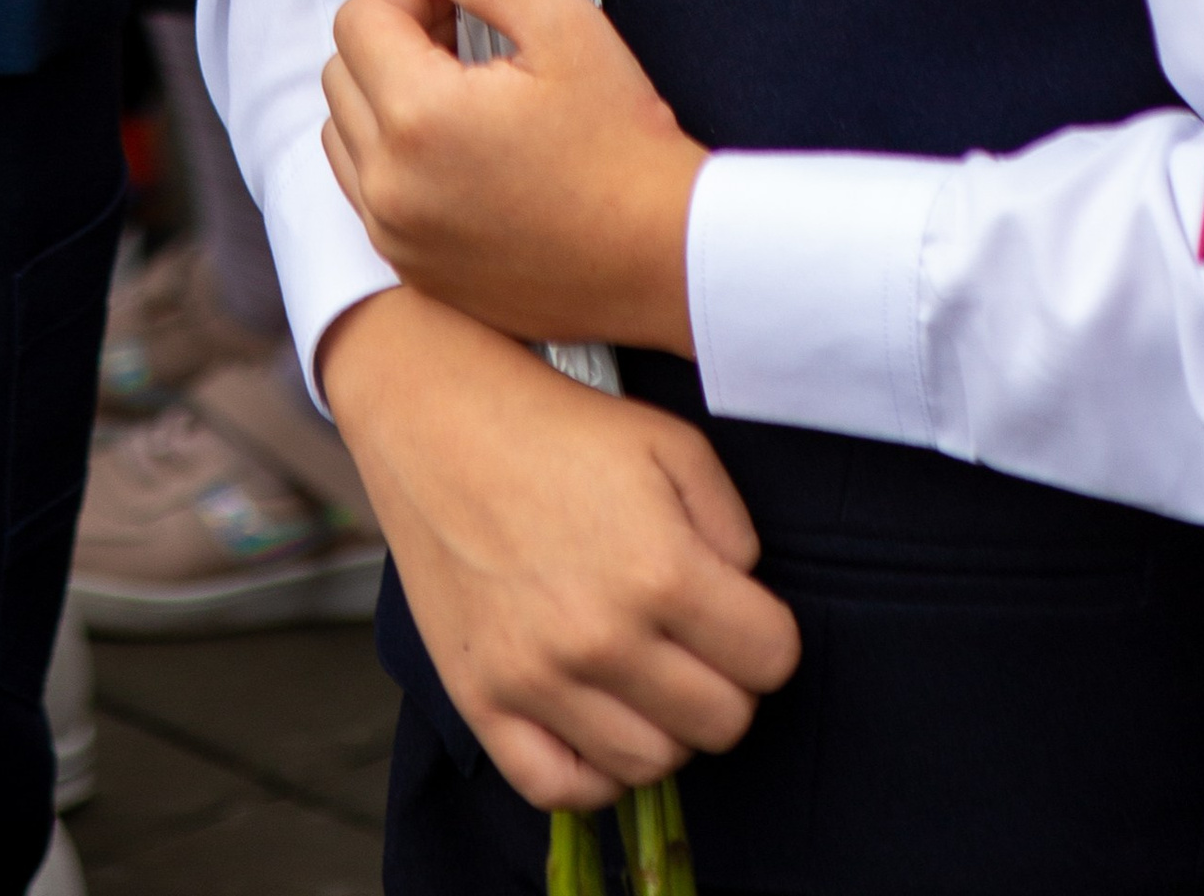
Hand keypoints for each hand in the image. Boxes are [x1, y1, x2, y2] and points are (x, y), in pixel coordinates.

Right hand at [321, 287, 797, 810]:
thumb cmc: (555, 423)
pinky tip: (598, 720)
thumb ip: (734, 527)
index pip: (772, 659)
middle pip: (722, 723)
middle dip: (725, 681)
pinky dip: (594, 772)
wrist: (431, 415)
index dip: (765, 631)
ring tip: (644, 672)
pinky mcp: (480, 698)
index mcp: (661, 569)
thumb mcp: (670, 440)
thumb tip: (743, 598)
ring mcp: (536, 678)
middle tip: (692, 639)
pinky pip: (561, 790)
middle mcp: (601, 638)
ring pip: (653, 765)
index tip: (736, 609)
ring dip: (665, 725)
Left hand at [323, 0, 705, 355]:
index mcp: (418, 117)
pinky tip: (459, 152)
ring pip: (343, 135)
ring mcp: (395, 235)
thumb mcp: (566, 26)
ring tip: (461, 96)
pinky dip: (392, 159)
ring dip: (383, 99)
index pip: (359, 20)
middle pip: (341, 74)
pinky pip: (366, 193)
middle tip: (464, 40)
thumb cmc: (622, 143)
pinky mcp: (413, 269)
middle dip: (393, 41)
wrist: (664, 259)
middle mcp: (388, 184)